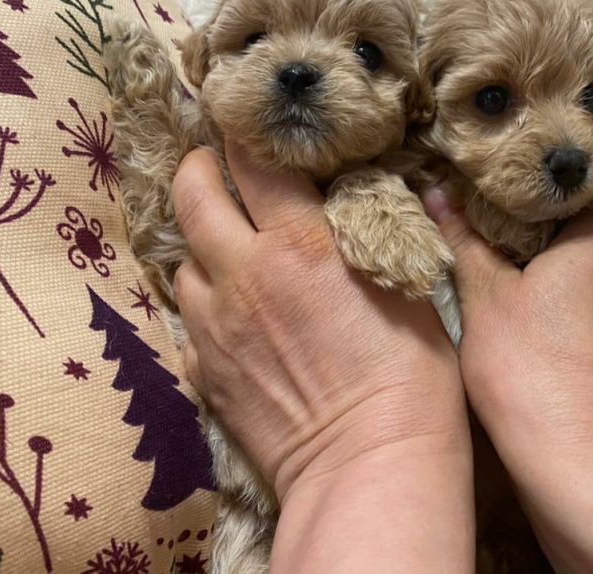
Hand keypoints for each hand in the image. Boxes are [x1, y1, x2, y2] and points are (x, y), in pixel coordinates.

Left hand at [171, 144, 466, 501]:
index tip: (245, 129)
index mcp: (300, 245)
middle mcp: (244, 274)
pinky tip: (230, 318)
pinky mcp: (204, 371)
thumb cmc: (409, 377)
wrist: (368, 464)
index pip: (254, 165)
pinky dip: (204, 309)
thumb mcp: (403, 286)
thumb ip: (360, 237)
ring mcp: (214, 325)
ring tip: (224, 250)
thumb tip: (348, 207)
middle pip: (192, 197)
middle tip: (208, 165)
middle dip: (196, 170)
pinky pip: (188, 323)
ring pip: (182, 262)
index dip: (245, 138)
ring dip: (200, 248)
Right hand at [423, 187, 592, 464]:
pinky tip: (528, 294)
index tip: (485, 182)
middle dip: (535, 218)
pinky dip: (566, 284)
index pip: (567, 183)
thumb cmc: (528, 364)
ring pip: (589, 257)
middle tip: (485, 213)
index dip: (523, 182)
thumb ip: (462, 238)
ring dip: (551, 253)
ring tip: (500, 250)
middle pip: (581, 219)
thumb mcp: (483, 294)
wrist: (574, 455)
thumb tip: (435, 192)